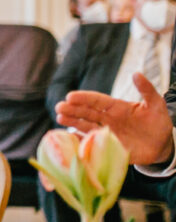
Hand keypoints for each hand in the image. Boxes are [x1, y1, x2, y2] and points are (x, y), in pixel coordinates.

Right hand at [55, 72, 174, 165]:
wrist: (162, 145)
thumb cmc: (158, 122)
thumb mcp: (156, 105)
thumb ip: (146, 90)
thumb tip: (136, 74)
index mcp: (116, 107)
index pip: (97, 100)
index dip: (84, 98)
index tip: (70, 96)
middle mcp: (108, 119)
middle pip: (87, 112)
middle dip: (72, 109)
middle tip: (59, 107)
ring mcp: (107, 133)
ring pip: (86, 126)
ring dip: (72, 122)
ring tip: (59, 118)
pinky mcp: (108, 148)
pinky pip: (92, 144)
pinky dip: (81, 141)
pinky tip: (70, 138)